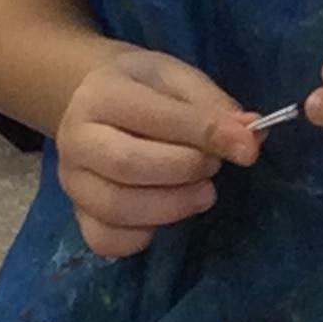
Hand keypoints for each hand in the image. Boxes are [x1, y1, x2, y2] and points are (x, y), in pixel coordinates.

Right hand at [55, 49, 258, 259]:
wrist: (95, 103)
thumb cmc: (144, 89)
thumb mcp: (178, 80)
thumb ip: (213, 106)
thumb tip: (250, 137)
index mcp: (100, 95)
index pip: (153, 117)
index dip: (206, 134)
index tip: (247, 148)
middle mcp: (75, 140)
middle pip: (129, 165)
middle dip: (186, 170)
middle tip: (213, 167)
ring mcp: (72, 182)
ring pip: (118, 208)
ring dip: (173, 206)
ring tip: (202, 193)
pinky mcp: (79, 216)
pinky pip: (106, 240)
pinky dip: (142, 237)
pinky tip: (166, 216)